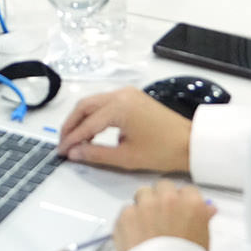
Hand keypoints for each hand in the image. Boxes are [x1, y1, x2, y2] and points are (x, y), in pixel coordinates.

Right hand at [56, 87, 193, 172]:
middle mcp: (120, 94)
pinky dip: (94, 115)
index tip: (60, 153)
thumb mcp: (126, 157)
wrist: (190, 143)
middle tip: (63, 143)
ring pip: (94, 102)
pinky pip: (105, 103)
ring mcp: (127, 93)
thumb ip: (96, 154)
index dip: (71, 139)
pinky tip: (92, 131)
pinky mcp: (133, 96)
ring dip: (81, 119)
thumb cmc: (161, 152)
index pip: (86, 123)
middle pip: (85, 106)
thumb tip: (73, 153)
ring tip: (74, 139)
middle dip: (71, 124)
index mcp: (119, 107)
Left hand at [113, 181, 214, 250]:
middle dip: (162, 197)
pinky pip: (127, 210)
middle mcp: (168, 199)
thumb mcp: (202, 240)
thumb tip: (207, 209)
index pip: (187, 190)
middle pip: (164, 186)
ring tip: (145, 225)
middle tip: (161, 215)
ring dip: (144, 204)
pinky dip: (129, 220)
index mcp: (192, 204)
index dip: (182, 201)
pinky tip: (134, 234)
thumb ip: (202, 219)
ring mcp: (145, 205)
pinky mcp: (126, 215)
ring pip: (142, 193)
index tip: (179, 210)